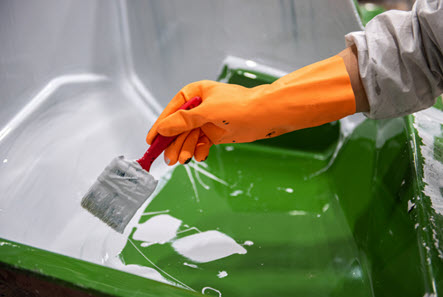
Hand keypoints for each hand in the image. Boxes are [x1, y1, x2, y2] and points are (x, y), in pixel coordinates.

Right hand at [147, 55, 355, 164]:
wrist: (267, 115)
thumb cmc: (240, 106)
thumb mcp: (207, 112)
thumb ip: (183, 121)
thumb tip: (162, 128)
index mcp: (195, 93)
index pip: (172, 111)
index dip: (160, 126)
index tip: (151, 141)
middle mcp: (199, 107)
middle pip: (179, 127)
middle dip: (174, 143)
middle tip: (168, 159)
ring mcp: (208, 121)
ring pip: (189, 137)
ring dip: (185, 149)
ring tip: (182, 160)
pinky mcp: (217, 133)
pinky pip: (201, 143)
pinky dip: (198, 150)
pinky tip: (198, 156)